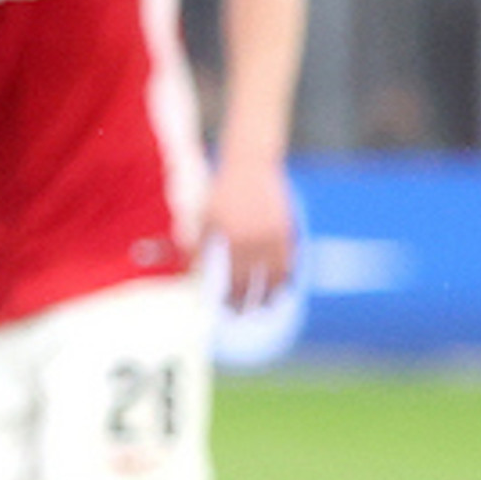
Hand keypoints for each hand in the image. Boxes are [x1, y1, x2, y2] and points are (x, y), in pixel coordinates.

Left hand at [203, 150, 295, 307]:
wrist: (250, 165)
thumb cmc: (222, 193)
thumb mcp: (206, 218)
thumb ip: (199, 245)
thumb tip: (190, 271)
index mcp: (233, 240)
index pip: (234, 281)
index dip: (232, 299)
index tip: (228, 311)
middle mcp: (256, 241)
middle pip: (258, 283)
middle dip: (253, 302)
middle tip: (249, 314)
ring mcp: (275, 235)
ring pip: (279, 274)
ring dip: (274, 292)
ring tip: (269, 304)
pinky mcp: (288, 228)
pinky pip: (291, 258)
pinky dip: (287, 273)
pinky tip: (283, 282)